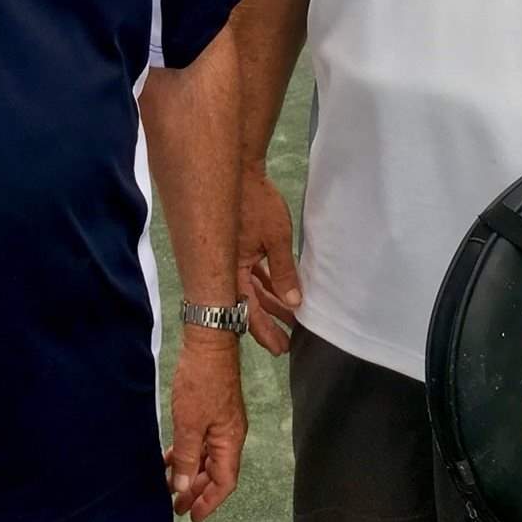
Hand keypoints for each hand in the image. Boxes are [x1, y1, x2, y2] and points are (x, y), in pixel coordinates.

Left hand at [166, 329, 246, 521]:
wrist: (207, 343)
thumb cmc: (201, 382)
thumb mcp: (189, 424)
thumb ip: (186, 458)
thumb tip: (182, 488)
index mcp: (230, 441)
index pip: (225, 482)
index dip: (209, 502)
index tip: (192, 517)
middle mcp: (229, 436)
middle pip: (216, 473)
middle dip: (197, 492)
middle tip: (177, 508)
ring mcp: (220, 424)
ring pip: (206, 458)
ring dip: (189, 474)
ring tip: (170, 489)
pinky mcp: (210, 413)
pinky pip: (199, 443)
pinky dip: (186, 455)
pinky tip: (169, 460)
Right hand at [239, 168, 302, 355]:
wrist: (239, 173)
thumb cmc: (257, 204)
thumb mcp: (277, 238)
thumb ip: (283, 271)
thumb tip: (293, 302)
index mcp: (233, 270)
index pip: (248, 311)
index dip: (265, 331)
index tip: (281, 348)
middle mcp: (228, 270)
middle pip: (248, 305)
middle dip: (269, 323)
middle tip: (287, 342)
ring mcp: (233, 260)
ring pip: (252, 290)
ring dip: (270, 304)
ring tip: (290, 319)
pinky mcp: (238, 250)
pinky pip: (251, 275)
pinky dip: (265, 286)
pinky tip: (280, 295)